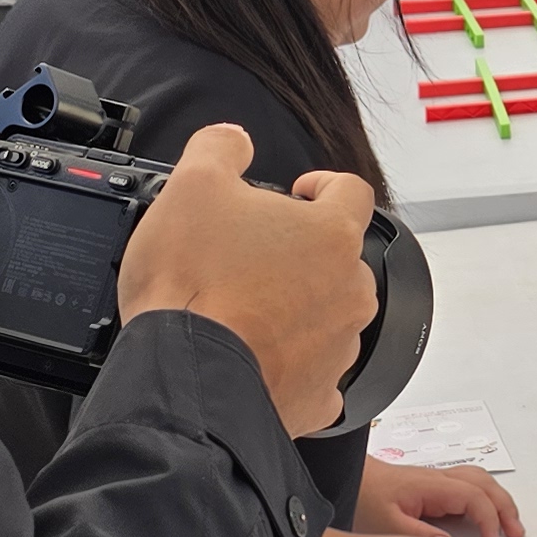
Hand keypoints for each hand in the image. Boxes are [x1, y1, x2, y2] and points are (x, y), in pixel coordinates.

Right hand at [117, 124, 379, 435]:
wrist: (186, 374)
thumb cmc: (193, 287)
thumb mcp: (192, 186)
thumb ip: (221, 148)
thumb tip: (233, 139)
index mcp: (331, 235)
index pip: (351, 191)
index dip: (323, 185)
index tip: (299, 193)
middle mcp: (348, 290)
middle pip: (339, 257)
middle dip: (302, 253)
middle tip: (255, 257)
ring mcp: (339, 346)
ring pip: (328, 314)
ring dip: (297, 307)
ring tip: (247, 309)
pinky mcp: (319, 396)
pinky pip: (314, 371)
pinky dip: (290, 362)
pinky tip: (255, 355)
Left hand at [360, 459, 525, 536]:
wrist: (344, 477)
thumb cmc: (361, 496)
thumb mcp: (385, 523)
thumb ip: (418, 536)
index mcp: (430, 485)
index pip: (474, 497)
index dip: (489, 519)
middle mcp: (438, 479)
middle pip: (485, 485)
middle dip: (505, 507)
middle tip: (517, 533)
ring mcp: (436, 481)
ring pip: (479, 482)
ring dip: (498, 501)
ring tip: (509, 526)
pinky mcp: (431, 488)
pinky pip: (469, 488)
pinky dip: (485, 500)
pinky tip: (484, 518)